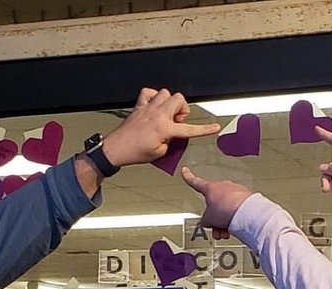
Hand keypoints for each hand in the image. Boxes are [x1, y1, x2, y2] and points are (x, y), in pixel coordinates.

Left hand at [101, 88, 219, 167]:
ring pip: (165, 93)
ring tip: (167, 114)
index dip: (205, 129)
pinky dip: (154, 96)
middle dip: (183, 109)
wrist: (116, 149)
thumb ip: (171, 142)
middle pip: (179, 99)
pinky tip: (154, 106)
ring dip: (169, 102)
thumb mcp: (160, 153)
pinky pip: (149, 92)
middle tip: (178, 121)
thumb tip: (174, 136)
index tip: (214, 127)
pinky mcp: (139, 106)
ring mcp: (148, 108)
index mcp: (164, 128)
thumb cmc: (135, 153)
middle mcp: (157, 114)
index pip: (189, 129)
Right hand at [180, 167, 255, 232]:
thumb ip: (205, 219)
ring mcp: (236, 192)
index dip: (189, 177)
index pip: (195, 182)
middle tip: (215, 228)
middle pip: (214, 205)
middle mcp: (223, 187)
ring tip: (225, 233)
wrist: (245, 212)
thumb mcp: (208, 218)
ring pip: (226, 209)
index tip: (185, 171)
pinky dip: (234, 220)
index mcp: (210, 188)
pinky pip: (236, 210)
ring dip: (223, 223)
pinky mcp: (246, 199)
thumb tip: (208, 222)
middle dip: (214, 218)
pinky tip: (233, 229)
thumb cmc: (226, 209)